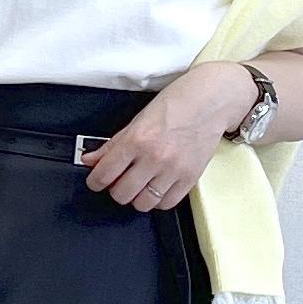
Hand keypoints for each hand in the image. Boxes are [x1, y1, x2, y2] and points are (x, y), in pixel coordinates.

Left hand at [79, 60, 257, 210]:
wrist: (211, 100)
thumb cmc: (176, 104)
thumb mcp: (137, 120)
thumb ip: (112, 144)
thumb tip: (91, 160)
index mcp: (137, 139)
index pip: (105, 173)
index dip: (95, 181)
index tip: (96, 181)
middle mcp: (155, 157)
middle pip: (122, 193)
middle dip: (116, 189)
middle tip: (119, 180)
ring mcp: (174, 170)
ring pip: (144, 203)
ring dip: (137, 197)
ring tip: (139, 185)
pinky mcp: (191, 178)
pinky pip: (167, 203)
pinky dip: (158, 200)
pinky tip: (157, 188)